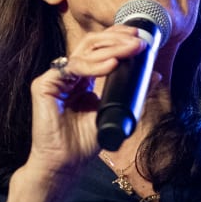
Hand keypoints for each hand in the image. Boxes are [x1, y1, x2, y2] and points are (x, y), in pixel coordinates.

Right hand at [26, 25, 150, 179]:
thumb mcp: (117, 111)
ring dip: (111, 49)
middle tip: (138, 40)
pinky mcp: (44, 85)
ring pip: (84, 52)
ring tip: (132, 50)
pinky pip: (72, 68)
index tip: (141, 38)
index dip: (118, 39)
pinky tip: (112, 65)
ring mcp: (56, 78)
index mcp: (84, 77)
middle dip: (117, 39)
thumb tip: (156, 74)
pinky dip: (94, 65)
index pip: (100, 49)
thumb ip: (133, 92)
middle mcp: (70, 74)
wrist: (66, 163)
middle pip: (92, 44)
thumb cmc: (85, 141)